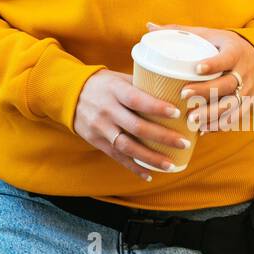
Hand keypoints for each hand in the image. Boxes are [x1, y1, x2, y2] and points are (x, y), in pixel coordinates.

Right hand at [72, 69, 192, 180]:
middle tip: (184, 142)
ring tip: (171, 164)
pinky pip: (117, 157)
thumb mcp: (118, 78)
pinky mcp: (97, 141)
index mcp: (115, 91)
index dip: (157, 108)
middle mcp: (107, 110)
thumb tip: (173, 92)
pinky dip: (133, 167)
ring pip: (128, 147)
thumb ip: (140, 86)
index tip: (177, 113)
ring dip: (151, 158)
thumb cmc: (102, 84)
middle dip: (163, 137)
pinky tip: (149, 175)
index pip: (137, 100)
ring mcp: (101, 128)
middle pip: (137, 127)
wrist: (69, 94)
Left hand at [145, 22, 253, 131]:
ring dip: (212, 114)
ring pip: (233, 105)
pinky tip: (202, 130)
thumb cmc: (224, 45)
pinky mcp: (249, 102)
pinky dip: (220, 125)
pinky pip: (236, 117)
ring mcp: (249, 89)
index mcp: (235, 51)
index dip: (213, 64)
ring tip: (192, 120)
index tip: (197, 69)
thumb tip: (149, 26)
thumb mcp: (208, 34)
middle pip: (227, 84)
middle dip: (206, 91)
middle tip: (184, 95)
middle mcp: (244, 71)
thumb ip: (180, 31)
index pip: (226, 58)